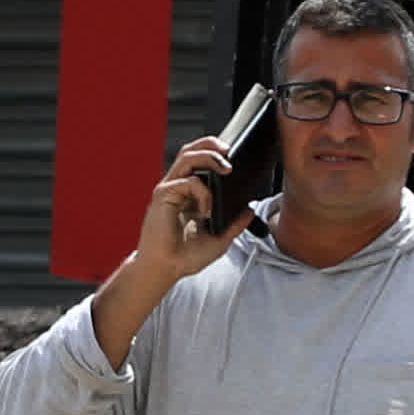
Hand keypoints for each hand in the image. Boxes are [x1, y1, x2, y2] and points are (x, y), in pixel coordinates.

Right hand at [89, 140, 238, 369]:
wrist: (166, 270)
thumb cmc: (184, 257)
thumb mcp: (220, 239)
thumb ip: (235, 224)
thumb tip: (250, 210)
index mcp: (188, 194)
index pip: (200, 162)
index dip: (215, 154)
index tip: (235, 158)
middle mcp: (177, 188)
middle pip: (191, 151)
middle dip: (211, 144)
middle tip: (230, 150)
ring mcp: (169, 190)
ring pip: (187, 157)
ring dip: (209, 157)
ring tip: (226, 168)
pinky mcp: (163, 195)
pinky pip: (188, 182)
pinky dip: (203, 193)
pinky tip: (206, 212)